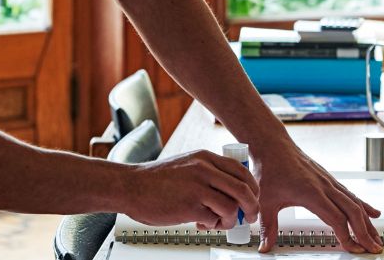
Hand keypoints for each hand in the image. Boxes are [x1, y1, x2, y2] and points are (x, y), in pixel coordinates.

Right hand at [123, 150, 259, 229]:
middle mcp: (204, 170)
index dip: (253, 188)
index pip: (242, 171)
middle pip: (243, 189)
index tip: (253, 199)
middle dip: (252, 207)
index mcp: (205, 158)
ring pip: (232, 207)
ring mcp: (197, 188)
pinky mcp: (189, 207)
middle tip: (250, 217)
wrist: (130, 186)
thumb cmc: (156, 179)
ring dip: (230, 220)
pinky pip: (213, 219)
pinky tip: (201, 223)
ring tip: (217, 222)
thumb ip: (209, 173)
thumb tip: (233, 191)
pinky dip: (212, 225)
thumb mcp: (187, 164)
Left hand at [253, 145, 382, 253]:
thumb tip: (266, 246)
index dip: (347, 236)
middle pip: (353, 212)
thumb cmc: (270, 168)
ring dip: (368, 221)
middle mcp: (325, 187)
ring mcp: (330, 182)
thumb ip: (268, 226)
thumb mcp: (265, 200)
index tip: (354, 249)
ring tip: (377, 236)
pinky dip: (364, 206)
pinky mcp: (330, 179)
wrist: (273, 145)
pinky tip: (374, 213)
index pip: (337, 219)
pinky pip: (352, 195)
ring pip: (355, 203)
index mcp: (312, 193)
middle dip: (366, 232)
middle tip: (374, 248)